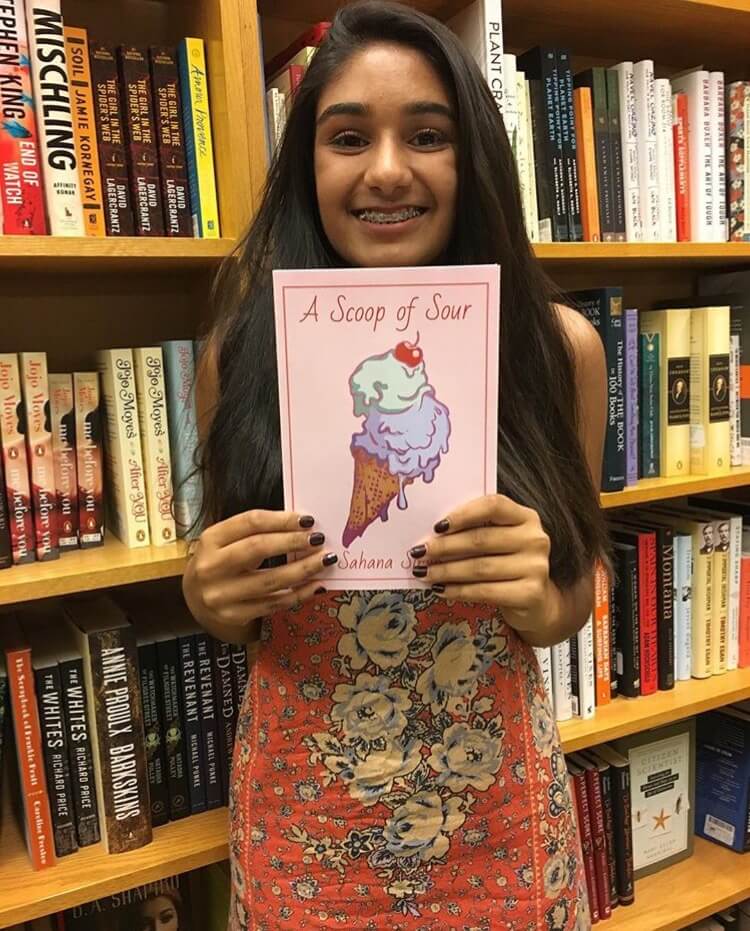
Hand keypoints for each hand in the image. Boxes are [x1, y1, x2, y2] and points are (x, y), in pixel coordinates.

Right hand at [183, 510, 337, 641]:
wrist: (194, 598)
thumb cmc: (220, 562)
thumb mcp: (226, 540)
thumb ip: (256, 531)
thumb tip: (302, 526)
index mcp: (211, 539)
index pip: (250, 522)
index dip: (282, 520)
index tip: (308, 520)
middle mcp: (211, 567)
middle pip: (258, 548)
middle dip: (293, 542)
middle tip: (319, 539)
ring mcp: (221, 594)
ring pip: (270, 580)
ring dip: (303, 569)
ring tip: (325, 560)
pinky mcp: (234, 616)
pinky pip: (273, 604)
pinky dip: (299, 594)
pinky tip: (316, 585)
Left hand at [409, 494, 555, 635]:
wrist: (537, 601)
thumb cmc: (508, 563)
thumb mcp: (499, 540)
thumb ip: (475, 530)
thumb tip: (431, 534)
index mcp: (526, 517)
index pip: (494, 505)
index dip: (463, 514)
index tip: (436, 527)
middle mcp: (535, 539)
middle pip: (481, 539)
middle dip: (445, 547)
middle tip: (419, 553)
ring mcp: (536, 567)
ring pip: (479, 567)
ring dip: (446, 571)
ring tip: (424, 573)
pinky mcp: (530, 594)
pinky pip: (485, 591)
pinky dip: (458, 591)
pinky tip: (440, 590)